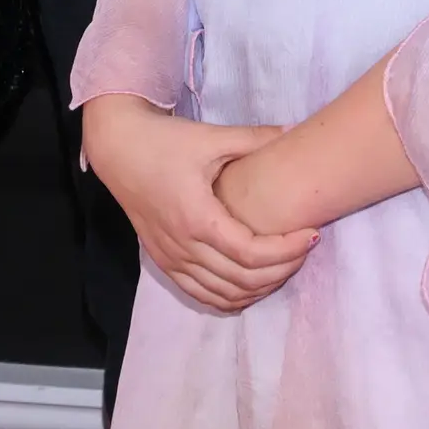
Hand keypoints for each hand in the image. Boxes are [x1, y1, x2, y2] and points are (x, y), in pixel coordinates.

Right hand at [83, 98, 316, 313]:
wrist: (117, 148)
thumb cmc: (164, 141)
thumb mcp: (210, 137)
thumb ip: (254, 138)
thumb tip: (295, 130)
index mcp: (197, 217)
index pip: (251, 253)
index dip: (287, 250)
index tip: (311, 235)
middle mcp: (183, 246)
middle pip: (242, 280)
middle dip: (281, 270)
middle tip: (304, 250)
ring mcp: (170, 258)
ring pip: (223, 295)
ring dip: (259, 288)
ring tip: (284, 266)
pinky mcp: (163, 261)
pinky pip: (200, 294)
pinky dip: (229, 298)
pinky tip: (250, 287)